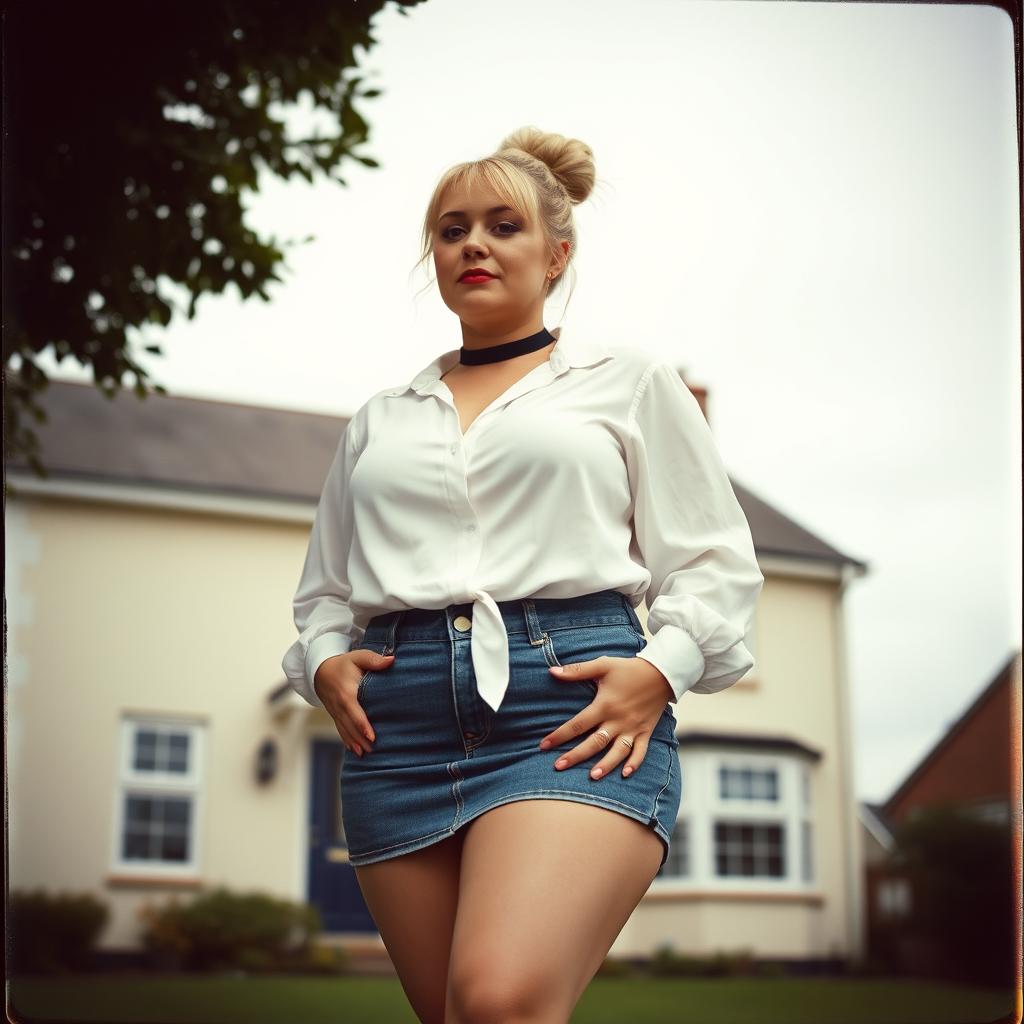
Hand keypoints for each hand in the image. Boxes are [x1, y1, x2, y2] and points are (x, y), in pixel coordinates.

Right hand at [313, 650, 394, 756]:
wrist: (320, 670)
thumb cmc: (344, 663)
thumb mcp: (358, 657)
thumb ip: (374, 660)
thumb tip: (392, 660)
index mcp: (346, 692)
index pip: (354, 711)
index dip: (362, 725)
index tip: (372, 736)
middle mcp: (339, 705)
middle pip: (350, 725)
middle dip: (361, 738)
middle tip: (374, 750)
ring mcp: (335, 711)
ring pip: (345, 730)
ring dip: (355, 742)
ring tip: (366, 754)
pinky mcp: (335, 715)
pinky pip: (340, 729)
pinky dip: (347, 740)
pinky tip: (355, 751)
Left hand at [538, 655, 672, 780]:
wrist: (661, 672)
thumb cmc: (629, 668)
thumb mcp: (602, 665)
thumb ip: (577, 671)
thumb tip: (551, 672)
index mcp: (605, 705)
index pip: (577, 724)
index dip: (559, 735)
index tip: (544, 745)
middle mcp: (618, 721)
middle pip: (594, 743)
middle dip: (575, 756)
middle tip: (558, 766)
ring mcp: (633, 728)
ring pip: (618, 751)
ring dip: (606, 765)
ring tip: (592, 777)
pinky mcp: (646, 732)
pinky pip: (641, 751)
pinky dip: (635, 763)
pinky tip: (626, 774)